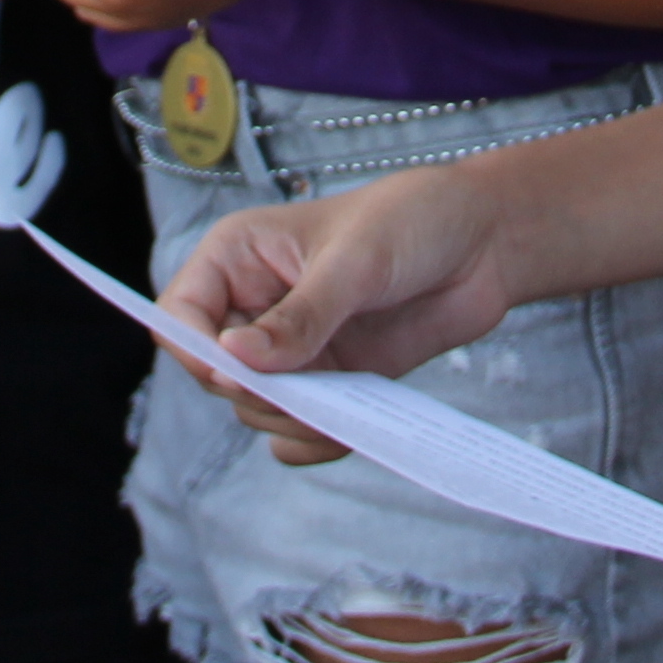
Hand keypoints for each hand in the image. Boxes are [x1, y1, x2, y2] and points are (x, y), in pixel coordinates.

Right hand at [160, 161, 529, 463]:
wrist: (484, 243)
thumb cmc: (412, 221)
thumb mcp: (354, 262)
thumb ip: (299, 317)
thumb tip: (234, 361)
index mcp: (237, 257)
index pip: (179, 316)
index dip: (195, 352)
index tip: (238, 375)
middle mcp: (254, 305)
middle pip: (214, 375)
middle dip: (256, 395)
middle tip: (310, 394)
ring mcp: (291, 347)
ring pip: (256, 409)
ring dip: (290, 421)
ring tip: (341, 409)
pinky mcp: (329, 378)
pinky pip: (298, 431)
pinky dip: (315, 442)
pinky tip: (347, 432)